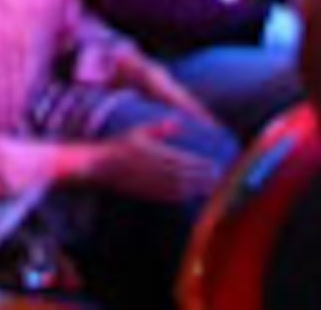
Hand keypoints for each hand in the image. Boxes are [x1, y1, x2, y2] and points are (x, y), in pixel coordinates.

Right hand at [81, 120, 222, 204]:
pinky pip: (168, 197)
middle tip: (220, 179)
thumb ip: (159, 128)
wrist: (100, 166)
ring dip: (197, 189)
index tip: (215, 164)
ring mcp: (152, 184)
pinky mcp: (147, 193)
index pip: (185, 161)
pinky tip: (190, 195)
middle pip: (186, 176)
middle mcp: (156, 171)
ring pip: (180, 188)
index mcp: (156, 154)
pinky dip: (182, 197)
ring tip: (211, 189)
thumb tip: (178, 123)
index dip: (201, 165)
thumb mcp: (139, 131)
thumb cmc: (119, 145)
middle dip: (204, 178)